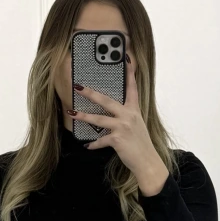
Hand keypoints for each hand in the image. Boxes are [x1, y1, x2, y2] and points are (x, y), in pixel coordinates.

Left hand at [71, 52, 168, 194]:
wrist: (147, 161)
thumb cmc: (140, 144)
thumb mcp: (136, 126)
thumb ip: (126, 116)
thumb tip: (111, 112)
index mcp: (134, 110)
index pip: (132, 88)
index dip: (129, 73)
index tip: (125, 59)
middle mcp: (129, 116)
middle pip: (107, 100)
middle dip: (91, 93)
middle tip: (78, 86)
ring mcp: (123, 127)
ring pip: (99, 119)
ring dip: (83, 116)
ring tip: (72, 113)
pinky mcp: (118, 139)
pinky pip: (101, 140)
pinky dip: (93, 144)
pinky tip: (87, 145)